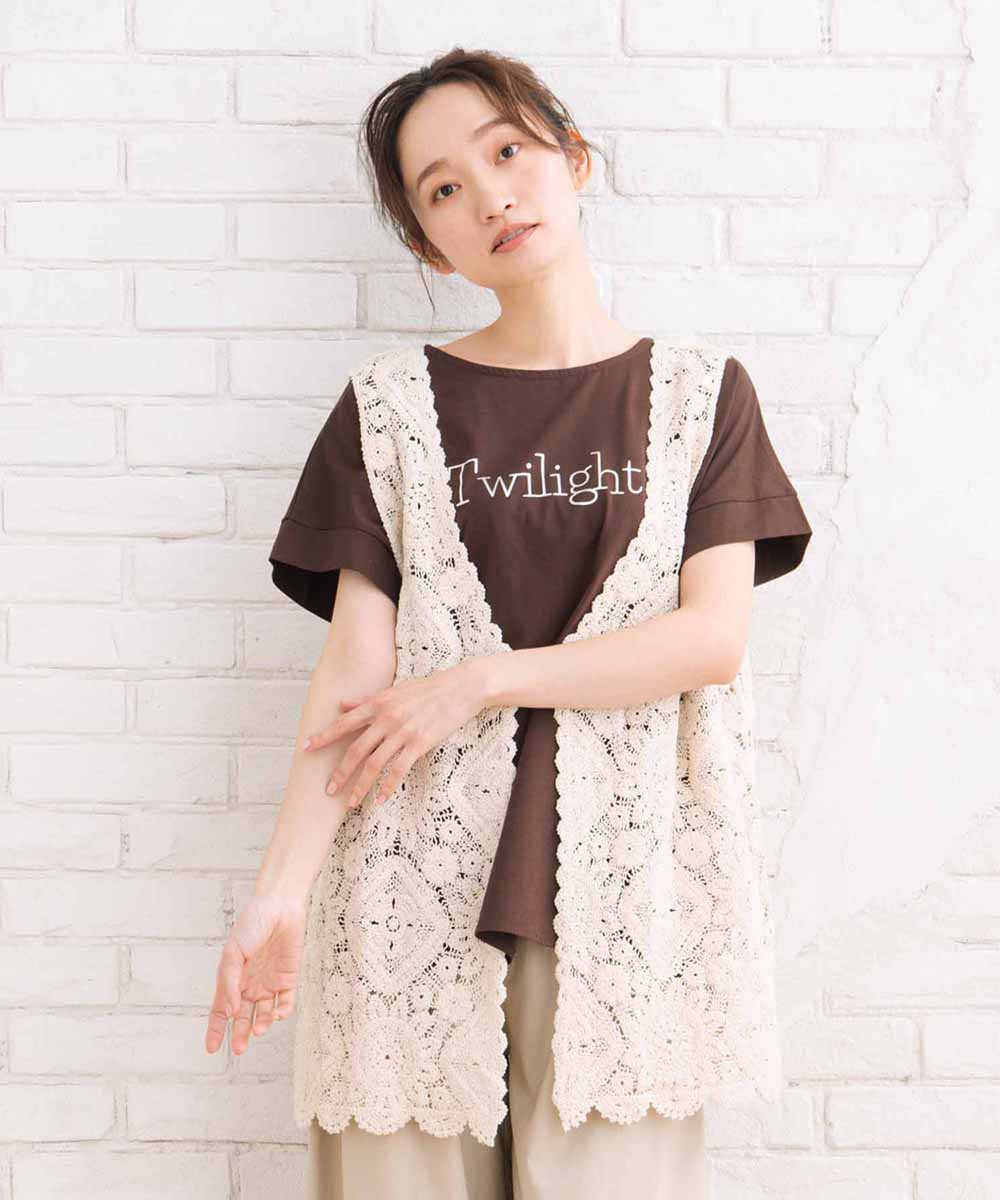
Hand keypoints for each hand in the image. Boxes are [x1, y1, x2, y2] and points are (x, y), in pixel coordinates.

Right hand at [204, 894, 306, 1056]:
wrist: (280, 906)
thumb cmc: (252, 925)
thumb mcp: (233, 953)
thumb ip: (229, 983)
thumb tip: (230, 1012)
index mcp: (232, 978)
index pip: (220, 1010)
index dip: (215, 1030)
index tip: (211, 1049)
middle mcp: (250, 984)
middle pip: (242, 1018)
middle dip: (239, 1035)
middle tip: (239, 1049)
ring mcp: (269, 982)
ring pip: (264, 1014)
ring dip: (261, 1025)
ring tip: (258, 1029)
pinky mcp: (289, 978)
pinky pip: (286, 1002)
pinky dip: (282, 1012)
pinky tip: (278, 1014)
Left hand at [303, 657, 492, 809]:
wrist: (460, 688)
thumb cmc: (428, 688)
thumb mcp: (394, 689)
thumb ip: (367, 700)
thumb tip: (342, 705)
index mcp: (378, 703)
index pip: (344, 723)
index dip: (324, 736)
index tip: (306, 748)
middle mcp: (386, 718)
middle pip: (356, 750)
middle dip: (340, 772)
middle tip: (328, 790)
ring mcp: (403, 732)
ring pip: (374, 764)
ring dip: (361, 786)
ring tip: (352, 802)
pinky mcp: (419, 743)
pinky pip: (399, 769)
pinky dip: (388, 786)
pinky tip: (381, 798)